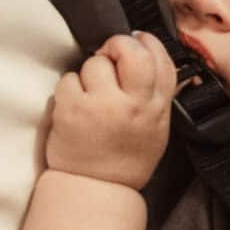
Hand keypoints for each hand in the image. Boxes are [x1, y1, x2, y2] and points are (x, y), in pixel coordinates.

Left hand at [44, 32, 176, 188]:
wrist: (96, 187)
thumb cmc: (126, 157)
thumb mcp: (156, 126)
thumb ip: (156, 92)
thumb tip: (148, 53)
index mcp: (156, 108)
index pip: (160, 60)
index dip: (148, 43)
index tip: (137, 41)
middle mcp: (132, 104)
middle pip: (131, 51)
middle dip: (118, 44)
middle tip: (109, 55)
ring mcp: (101, 106)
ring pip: (95, 62)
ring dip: (90, 72)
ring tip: (91, 94)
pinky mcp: (72, 109)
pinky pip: (69, 78)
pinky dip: (69, 88)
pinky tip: (75, 106)